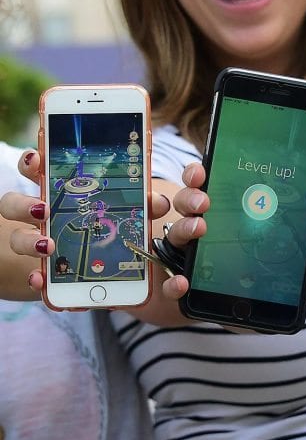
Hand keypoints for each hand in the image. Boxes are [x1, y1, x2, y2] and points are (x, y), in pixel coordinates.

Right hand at [0, 148, 170, 293]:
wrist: (101, 266)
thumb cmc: (109, 225)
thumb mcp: (128, 211)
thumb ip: (142, 204)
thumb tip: (158, 202)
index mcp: (59, 191)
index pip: (36, 170)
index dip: (31, 162)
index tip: (36, 159)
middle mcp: (40, 214)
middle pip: (13, 202)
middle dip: (23, 204)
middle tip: (43, 209)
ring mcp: (36, 241)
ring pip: (16, 237)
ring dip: (27, 240)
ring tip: (48, 245)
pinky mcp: (43, 270)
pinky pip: (31, 274)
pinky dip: (35, 277)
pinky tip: (41, 280)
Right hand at [160, 161, 305, 300]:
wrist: (285, 310)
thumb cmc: (293, 267)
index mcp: (234, 206)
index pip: (207, 180)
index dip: (198, 172)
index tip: (202, 169)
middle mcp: (210, 226)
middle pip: (186, 202)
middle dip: (190, 196)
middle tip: (205, 201)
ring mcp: (199, 256)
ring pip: (177, 234)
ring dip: (183, 229)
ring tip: (199, 230)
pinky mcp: (197, 288)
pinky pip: (174, 282)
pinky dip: (173, 282)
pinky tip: (182, 282)